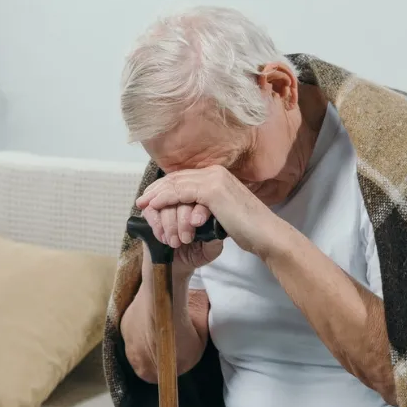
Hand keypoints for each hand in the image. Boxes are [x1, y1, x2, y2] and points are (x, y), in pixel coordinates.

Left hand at [137, 166, 281, 255]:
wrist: (265, 233)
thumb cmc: (248, 228)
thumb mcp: (225, 212)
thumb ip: (209, 206)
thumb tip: (193, 211)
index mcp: (218, 175)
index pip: (184, 178)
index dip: (165, 187)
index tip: (151, 198)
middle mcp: (215, 172)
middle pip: (177, 178)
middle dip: (156, 189)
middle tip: (141, 201)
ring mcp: (214, 179)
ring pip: (176, 184)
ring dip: (157, 196)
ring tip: (143, 206)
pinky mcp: (212, 190)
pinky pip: (180, 193)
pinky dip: (164, 199)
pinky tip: (154, 206)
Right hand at [138, 203, 223, 276]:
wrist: (176, 264)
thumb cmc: (195, 254)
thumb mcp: (209, 251)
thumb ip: (214, 240)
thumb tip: (212, 227)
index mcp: (206, 205)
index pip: (204, 198)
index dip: (200, 210)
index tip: (197, 223)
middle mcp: (188, 199)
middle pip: (183, 197)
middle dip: (182, 221)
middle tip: (185, 239)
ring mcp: (168, 202)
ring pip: (166, 203)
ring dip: (169, 224)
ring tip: (174, 243)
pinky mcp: (153, 209)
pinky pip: (151, 209)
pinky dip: (157, 224)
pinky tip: (163, 237)